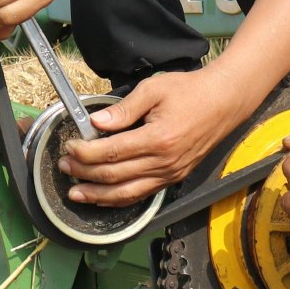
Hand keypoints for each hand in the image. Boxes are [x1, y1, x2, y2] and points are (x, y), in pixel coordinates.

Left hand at [59, 68, 246, 207]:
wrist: (225, 101)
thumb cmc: (190, 90)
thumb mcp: (154, 89)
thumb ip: (123, 109)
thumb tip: (96, 123)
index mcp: (157, 138)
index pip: (111, 152)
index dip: (85, 153)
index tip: (69, 147)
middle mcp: (163, 162)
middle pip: (114, 176)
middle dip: (84, 173)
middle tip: (64, 167)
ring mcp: (170, 174)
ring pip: (126, 193)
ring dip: (97, 195)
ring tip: (75, 193)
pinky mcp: (174, 178)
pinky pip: (142, 195)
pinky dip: (119, 200)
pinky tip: (102, 198)